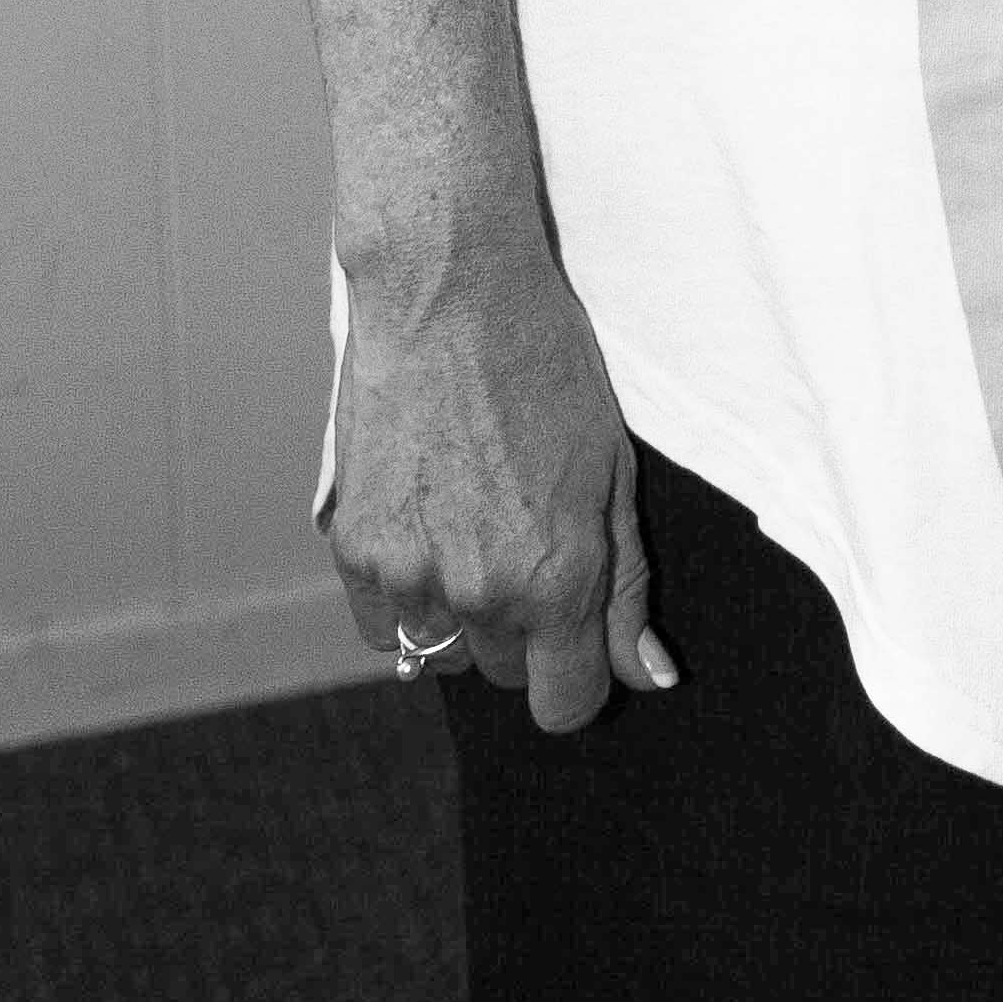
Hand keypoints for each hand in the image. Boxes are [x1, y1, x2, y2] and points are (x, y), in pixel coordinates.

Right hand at [327, 225, 673, 730]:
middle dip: (524, 630)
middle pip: (506, 672)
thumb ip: (626, 586)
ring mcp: (410, 575)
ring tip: (474, 528)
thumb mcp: (613, 471)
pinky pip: (382, 624)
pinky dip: (405, 597)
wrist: (450, 296)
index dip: (577, 678)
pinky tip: (427, 528)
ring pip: (442, 653)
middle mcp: (482, 591)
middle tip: (526, 545)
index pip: (565, 705)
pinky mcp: (354, 550)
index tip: (577, 639)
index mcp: (558, 577)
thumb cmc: (548, 369)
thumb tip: (648, 677)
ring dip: (461, 615)